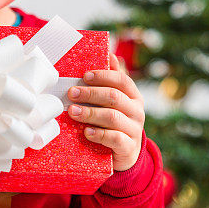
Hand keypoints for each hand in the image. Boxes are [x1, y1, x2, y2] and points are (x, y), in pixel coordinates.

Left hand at [66, 52, 144, 170]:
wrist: (125, 153)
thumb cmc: (115, 121)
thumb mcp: (115, 101)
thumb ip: (111, 80)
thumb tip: (109, 54)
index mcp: (134, 96)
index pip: (122, 80)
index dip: (103, 76)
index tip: (84, 76)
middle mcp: (137, 111)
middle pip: (114, 97)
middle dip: (91, 93)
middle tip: (71, 93)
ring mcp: (134, 130)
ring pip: (112, 117)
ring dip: (90, 113)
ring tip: (72, 112)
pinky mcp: (128, 147)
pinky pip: (114, 138)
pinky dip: (99, 134)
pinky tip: (86, 132)